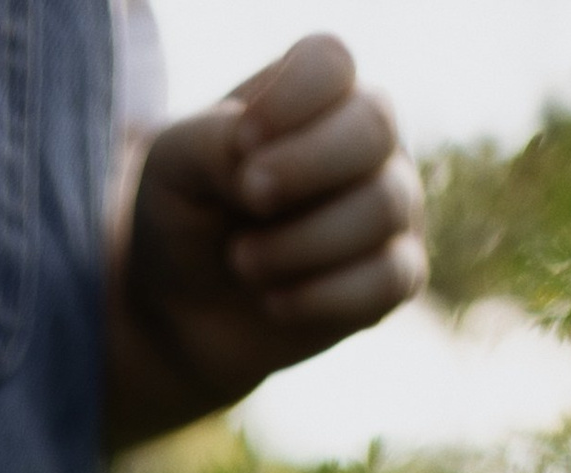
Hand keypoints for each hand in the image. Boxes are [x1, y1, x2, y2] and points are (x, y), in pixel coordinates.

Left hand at [107, 32, 424, 448]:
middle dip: (305, 167)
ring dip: (299, 243)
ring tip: (242, 262)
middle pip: (373, 126)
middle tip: (249, 197)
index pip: (329, 63)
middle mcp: (364, 140)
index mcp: (313, 93)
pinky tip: (274, 302)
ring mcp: (390, 205)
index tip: (241, 142)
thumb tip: (258, 158)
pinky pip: (389, 280)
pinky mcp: (395, 278)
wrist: (187, 312)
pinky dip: (322, 296)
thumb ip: (214, 140)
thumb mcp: (175, 167)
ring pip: (382, 206)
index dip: (288, 100)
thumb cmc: (188, 218)